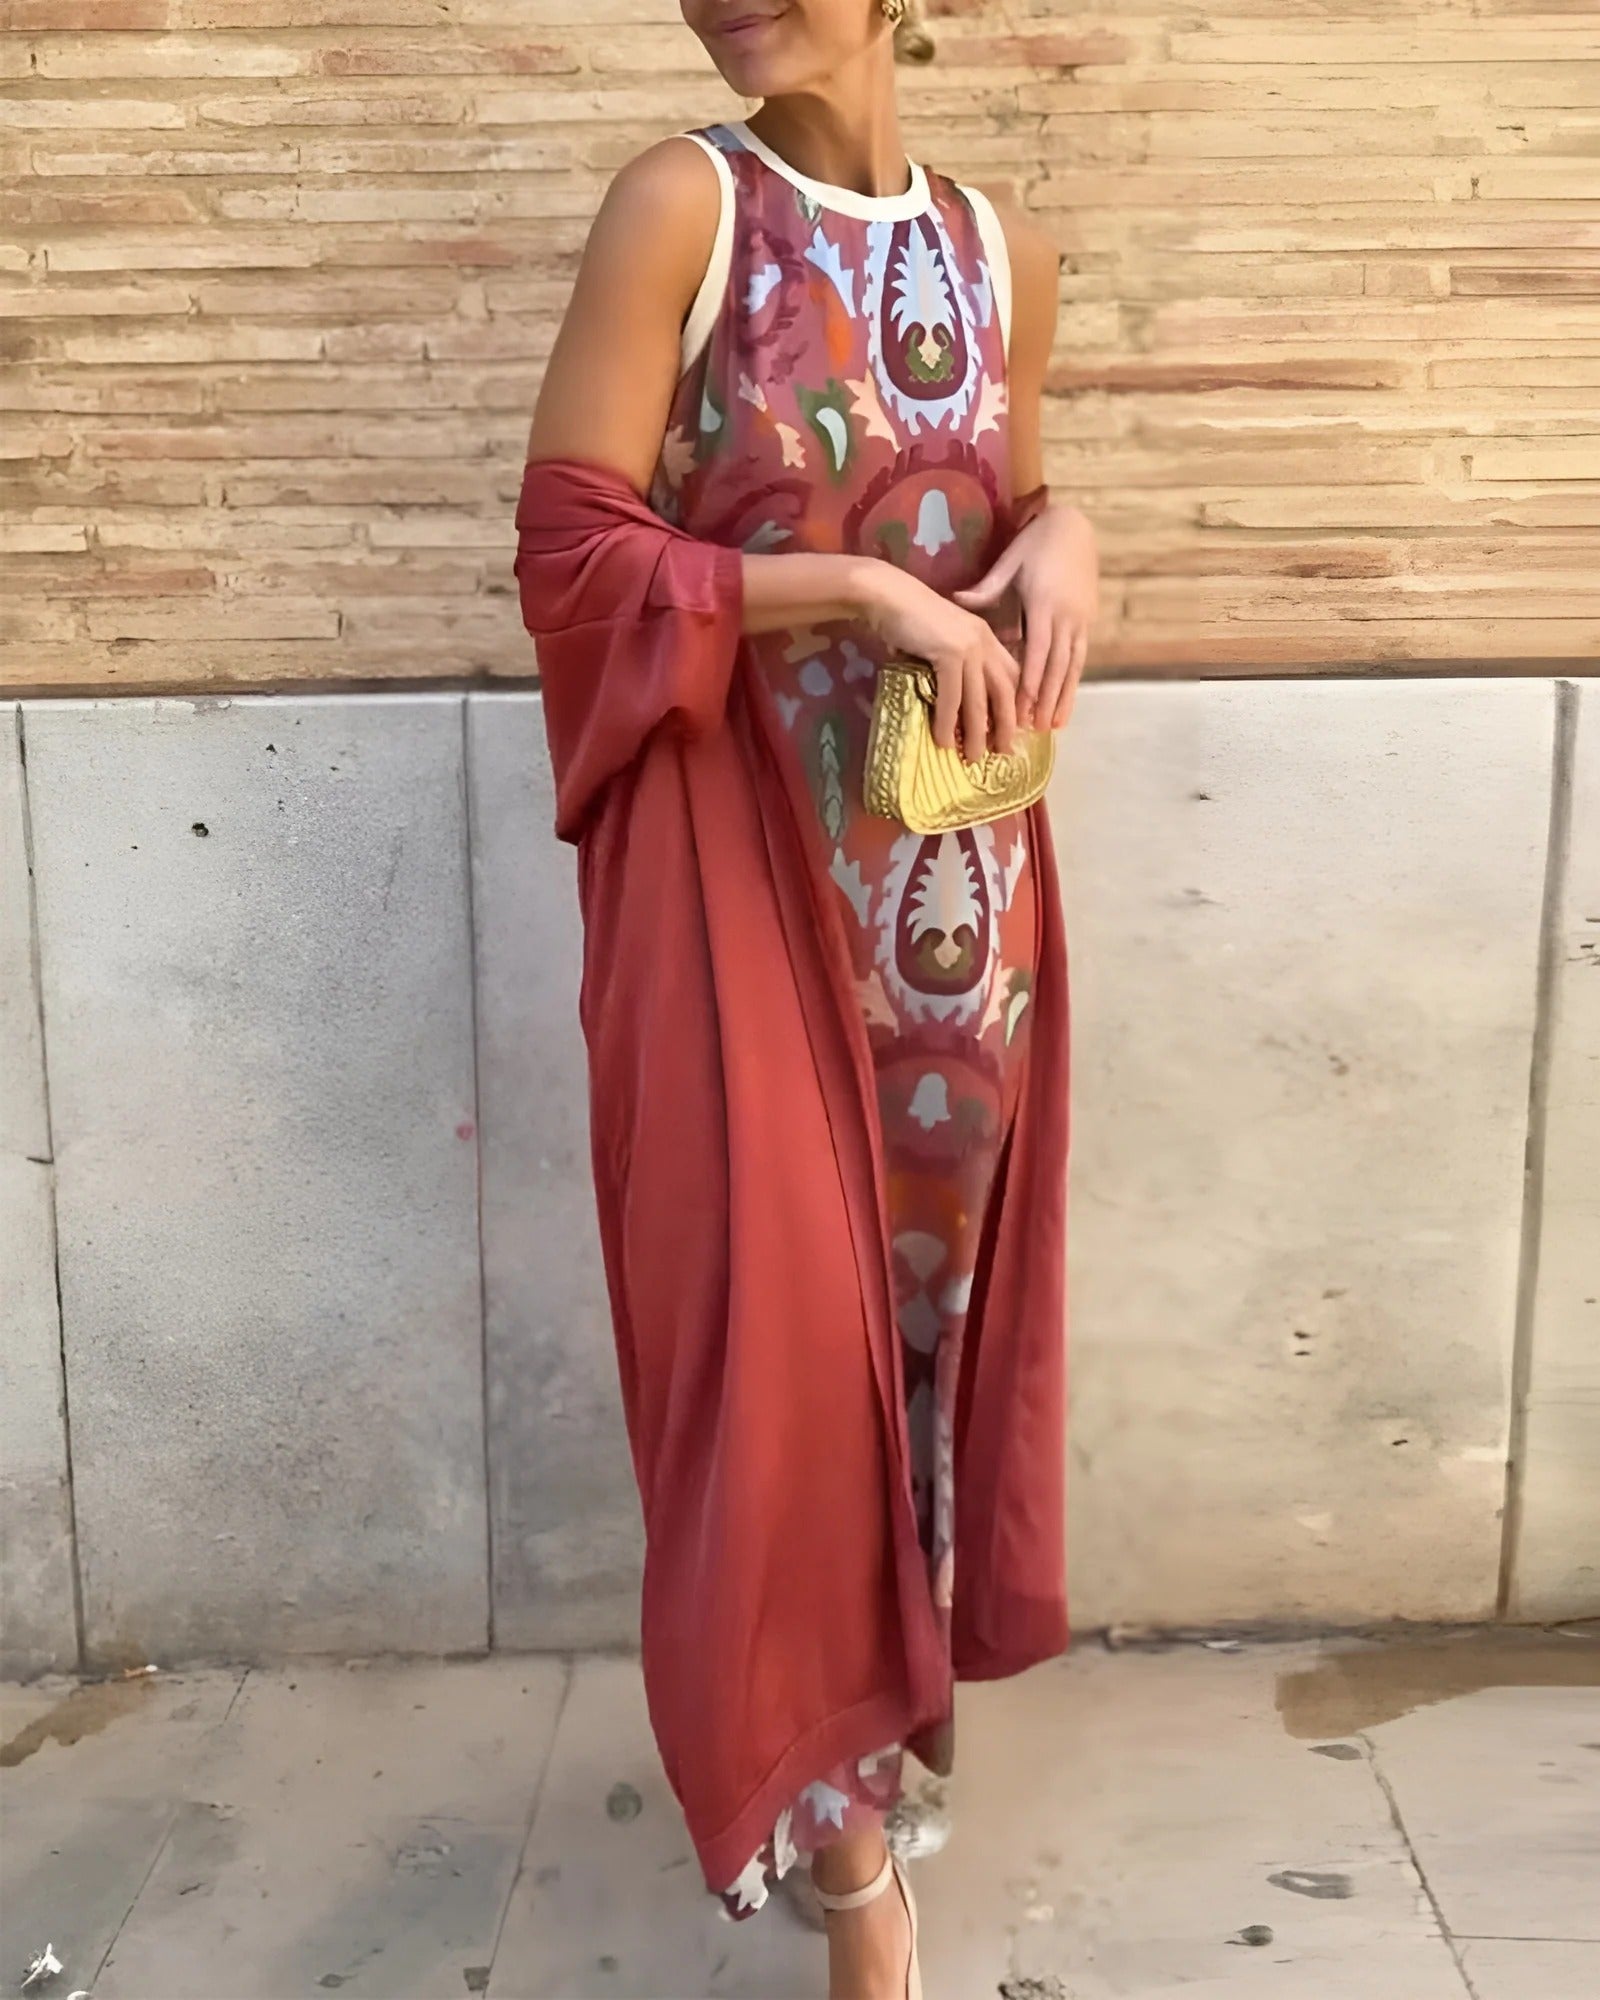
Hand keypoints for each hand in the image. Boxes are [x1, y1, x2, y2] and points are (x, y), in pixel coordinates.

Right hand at [857, 562, 1021, 760]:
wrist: (887, 595)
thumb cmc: (909, 619)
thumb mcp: (942, 640)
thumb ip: (954, 663)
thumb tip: (954, 700)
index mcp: (987, 637)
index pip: (1012, 676)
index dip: (1016, 704)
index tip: (1016, 729)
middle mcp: (985, 642)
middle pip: (1004, 692)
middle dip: (1005, 726)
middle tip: (1003, 753)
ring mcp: (969, 647)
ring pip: (978, 701)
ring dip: (976, 734)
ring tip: (972, 757)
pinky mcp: (949, 654)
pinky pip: (952, 698)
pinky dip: (947, 723)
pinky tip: (943, 740)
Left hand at [950, 502, 1097, 731]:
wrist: (1074, 527)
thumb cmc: (1034, 544)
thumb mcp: (1009, 563)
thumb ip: (985, 588)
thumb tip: (955, 600)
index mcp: (1044, 603)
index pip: (1037, 650)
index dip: (1030, 680)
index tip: (1021, 707)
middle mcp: (1067, 616)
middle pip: (1056, 665)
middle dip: (1046, 699)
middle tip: (1034, 729)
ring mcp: (1081, 619)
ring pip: (1072, 666)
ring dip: (1063, 698)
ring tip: (1054, 727)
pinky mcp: (1088, 620)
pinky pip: (1081, 658)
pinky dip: (1073, 683)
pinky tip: (1066, 704)